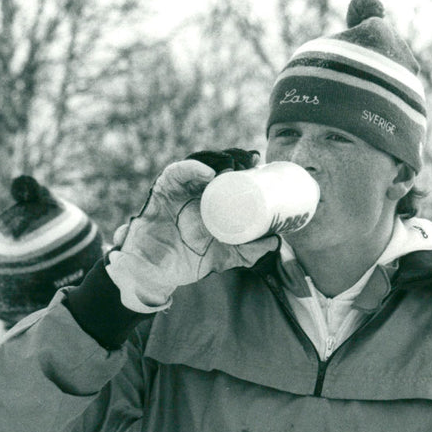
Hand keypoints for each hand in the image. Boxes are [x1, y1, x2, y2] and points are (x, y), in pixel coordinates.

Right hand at [107, 148, 278, 311]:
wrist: (155, 276)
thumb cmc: (187, 261)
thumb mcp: (225, 256)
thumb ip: (248, 251)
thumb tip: (277, 242)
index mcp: (208, 200)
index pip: (224, 171)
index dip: (241, 161)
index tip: (259, 163)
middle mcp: (192, 191)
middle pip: (213, 162)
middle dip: (233, 156)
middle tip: (251, 160)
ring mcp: (176, 191)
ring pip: (196, 163)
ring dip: (216, 159)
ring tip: (235, 165)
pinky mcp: (161, 194)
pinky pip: (174, 174)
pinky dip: (191, 169)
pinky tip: (209, 173)